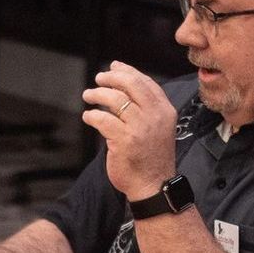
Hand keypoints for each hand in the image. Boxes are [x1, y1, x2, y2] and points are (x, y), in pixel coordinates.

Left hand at [82, 61, 178, 200]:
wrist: (153, 186)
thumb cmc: (151, 158)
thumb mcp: (157, 127)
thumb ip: (145, 107)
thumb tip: (123, 82)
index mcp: (165, 110)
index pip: (145, 82)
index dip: (127, 71)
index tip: (114, 67)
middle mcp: (155, 116)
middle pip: (130, 84)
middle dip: (111, 78)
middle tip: (98, 79)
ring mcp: (140, 128)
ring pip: (115, 99)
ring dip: (97, 94)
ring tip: (88, 95)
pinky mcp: (124, 141)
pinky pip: (103, 120)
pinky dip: (92, 116)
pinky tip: (88, 117)